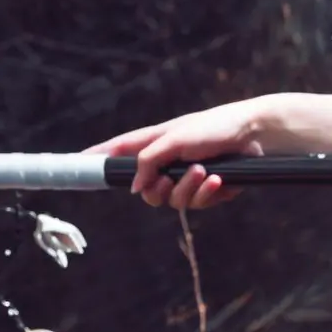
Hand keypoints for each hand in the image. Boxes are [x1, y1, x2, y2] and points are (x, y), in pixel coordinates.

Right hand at [84, 93, 331, 210]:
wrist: (255, 135)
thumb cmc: (214, 127)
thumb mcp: (175, 139)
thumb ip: (149, 161)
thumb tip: (134, 186)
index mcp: (153, 142)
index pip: (117, 152)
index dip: (96, 160)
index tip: (76, 164)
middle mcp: (166, 160)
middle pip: (145, 192)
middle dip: (158, 190)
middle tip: (170, 179)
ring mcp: (186, 176)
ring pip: (172, 201)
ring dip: (189, 190)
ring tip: (206, 173)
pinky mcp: (207, 189)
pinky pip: (197, 204)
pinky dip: (208, 194)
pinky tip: (220, 181)